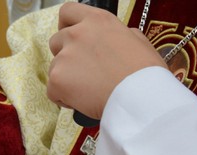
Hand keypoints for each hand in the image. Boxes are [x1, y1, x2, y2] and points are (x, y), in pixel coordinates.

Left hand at [47, 3, 164, 119]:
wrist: (138, 97)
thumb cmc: (144, 74)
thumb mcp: (138, 41)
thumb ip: (118, 35)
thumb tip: (114, 39)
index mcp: (97, 21)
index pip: (68, 11)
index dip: (66, 25)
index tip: (70, 36)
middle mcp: (77, 34)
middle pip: (56, 41)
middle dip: (65, 55)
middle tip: (83, 71)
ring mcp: (64, 56)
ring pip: (54, 67)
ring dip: (66, 78)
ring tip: (89, 90)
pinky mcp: (56, 79)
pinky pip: (52, 90)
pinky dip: (63, 98)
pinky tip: (83, 101)